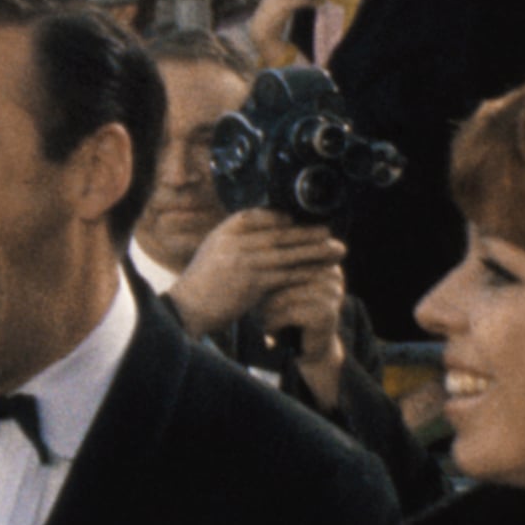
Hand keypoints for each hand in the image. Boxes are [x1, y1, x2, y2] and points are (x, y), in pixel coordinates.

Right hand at [170, 211, 345, 375]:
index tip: (304, 220)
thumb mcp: (215, 250)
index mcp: (226, 229)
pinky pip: (287, 274)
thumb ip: (237, 240)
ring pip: (289, 253)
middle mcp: (236, 241)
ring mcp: (245, 260)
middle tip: (330, 231)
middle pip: (281, 233)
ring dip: (316, 251)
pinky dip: (307, 271)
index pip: (262, 215)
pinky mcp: (254, 282)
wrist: (187, 309)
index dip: (286, 218)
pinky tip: (321, 271)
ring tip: (336, 249)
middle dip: (308, 232)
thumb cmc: (202, 283)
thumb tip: (265, 233)